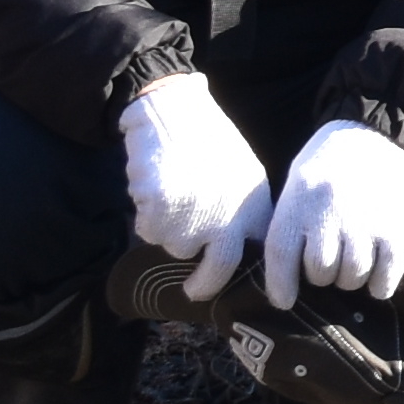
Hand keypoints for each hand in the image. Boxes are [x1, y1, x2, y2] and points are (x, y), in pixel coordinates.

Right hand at [118, 70, 272, 295]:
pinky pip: (149, 231)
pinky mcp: (159, 212)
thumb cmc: (209, 143)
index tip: (233, 285)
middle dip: (204, 286)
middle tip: (194, 291)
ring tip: (174, 199)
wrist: (175, 113)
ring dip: (170, 233)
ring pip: (176, 247)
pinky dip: (148, 218)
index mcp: (253, 205)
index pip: (255, 254)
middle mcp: (226, 216)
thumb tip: (241, 250)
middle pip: (217, 270)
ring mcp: (192, 217)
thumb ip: (243, 213)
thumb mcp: (243, 175)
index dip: (243, 274)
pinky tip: (156, 190)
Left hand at [261, 119, 403, 307]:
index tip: (284, 301)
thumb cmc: (325, 166)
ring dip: (350, 278)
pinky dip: (381, 283)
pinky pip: (387, 268)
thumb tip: (285, 280)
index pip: (281, 256)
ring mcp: (364, 219)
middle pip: (320, 271)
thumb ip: (290, 227)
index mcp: (298, 201)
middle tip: (327, 265)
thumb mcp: (295, 187)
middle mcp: (329, 212)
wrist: (371, 132)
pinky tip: (376, 285)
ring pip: (352, 275)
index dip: (280, 286)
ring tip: (352, 265)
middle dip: (322, 276)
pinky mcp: (395, 223)